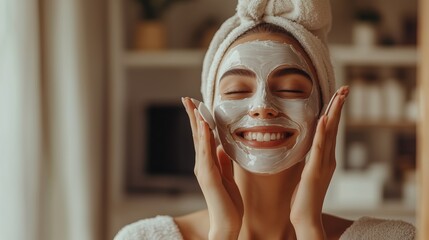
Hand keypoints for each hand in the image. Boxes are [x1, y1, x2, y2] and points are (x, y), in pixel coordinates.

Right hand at [182, 97, 243, 239]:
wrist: (228, 223)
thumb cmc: (228, 202)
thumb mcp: (227, 175)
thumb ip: (222, 161)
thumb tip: (221, 146)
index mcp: (207, 163)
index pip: (202, 137)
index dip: (199, 120)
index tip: (196, 104)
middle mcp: (202, 164)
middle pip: (196, 135)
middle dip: (192, 115)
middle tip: (186, 98)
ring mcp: (203, 170)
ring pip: (199, 141)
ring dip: (197, 122)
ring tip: (194, 106)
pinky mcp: (209, 177)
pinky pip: (206, 154)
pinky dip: (204, 139)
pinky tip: (204, 126)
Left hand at [290, 86, 348, 239]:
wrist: (305, 217)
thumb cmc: (304, 197)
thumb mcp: (307, 172)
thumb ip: (309, 159)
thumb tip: (305, 146)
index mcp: (325, 158)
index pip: (330, 130)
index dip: (333, 112)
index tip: (336, 95)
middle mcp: (328, 158)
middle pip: (334, 128)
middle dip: (338, 107)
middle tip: (344, 88)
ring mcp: (323, 164)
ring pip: (329, 134)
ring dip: (334, 113)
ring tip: (339, 96)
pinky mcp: (315, 171)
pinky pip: (319, 148)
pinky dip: (322, 133)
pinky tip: (324, 119)